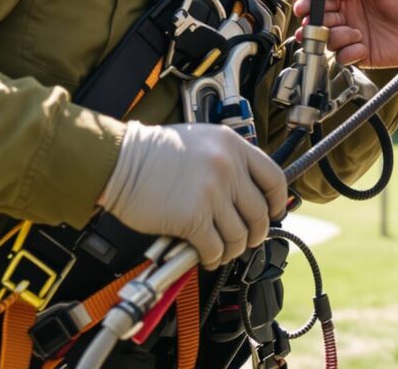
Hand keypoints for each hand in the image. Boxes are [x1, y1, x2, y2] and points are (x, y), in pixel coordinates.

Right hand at [99, 122, 287, 266]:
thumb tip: (246, 192)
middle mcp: (227, 168)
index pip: (274, 178)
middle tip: (244, 239)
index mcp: (233, 146)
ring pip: (239, 236)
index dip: (277, 202)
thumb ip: (227, 160)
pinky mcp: (193, 218)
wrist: (120, 161)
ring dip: (231, 249)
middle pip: (259, 213)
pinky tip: (204, 256)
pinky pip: (215, 248)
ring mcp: (212, 193)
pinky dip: (212, 257)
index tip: (272, 213)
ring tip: (220, 250)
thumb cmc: (153, 152)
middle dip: (254, 233)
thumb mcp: (201, 140)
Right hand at [293, 0, 397, 68]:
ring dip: (335, 36)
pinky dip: (348, 52)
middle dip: (312, 18)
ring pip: (326, 37)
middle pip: (317, 16)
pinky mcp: (360, 53)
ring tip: (356, 33)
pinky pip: (342, 56)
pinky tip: (362, 46)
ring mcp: (352, 33)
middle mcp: (347, 13)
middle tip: (317, 19)